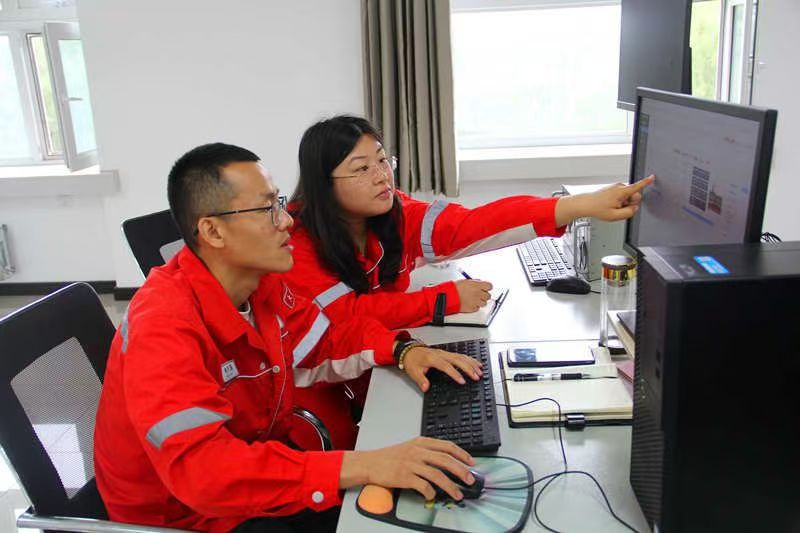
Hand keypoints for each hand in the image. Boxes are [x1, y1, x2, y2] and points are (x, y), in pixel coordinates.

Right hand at [339, 437, 475, 500]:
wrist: (370, 463)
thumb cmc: (389, 457)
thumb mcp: (410, 447)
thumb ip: (427, 452)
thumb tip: (447, 462)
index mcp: (421, 442)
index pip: (446, 446)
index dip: (462, 454)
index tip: (471, 462)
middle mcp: (417, 451)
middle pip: (445, 460)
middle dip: (461, 470)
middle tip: (470, 480)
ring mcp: (411, 464)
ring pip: (437, 474)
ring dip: (450, 486)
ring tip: (458, 493)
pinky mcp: (404, 476)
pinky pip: (423, 486)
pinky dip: (431, 492)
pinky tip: (432, 496)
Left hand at [403, 345, 481, 391]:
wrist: (410, 351)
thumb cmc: (412, 360)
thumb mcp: (413, 372)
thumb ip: (421, 380)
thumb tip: (426, 388)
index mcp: (433, 359)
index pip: (446, 366)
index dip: (455, 374)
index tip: (462, 381)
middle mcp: (441, 354)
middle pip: (458, 360)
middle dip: (468, 368)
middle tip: (476, 377)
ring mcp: (445, 353)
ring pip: (461, 357)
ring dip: (471, 364)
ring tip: (480, 371)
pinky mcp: (447, 353)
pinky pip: (461, 355)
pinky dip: (470, 359)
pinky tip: (476, 363)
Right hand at [454, 279, 492, 311]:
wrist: (449, 296)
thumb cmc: (455, 288)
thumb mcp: (466, 281)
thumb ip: (474, 283)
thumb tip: (478, 284)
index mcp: (478, 286)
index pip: (489, 286)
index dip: (487, 287)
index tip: (485, 288)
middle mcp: (479, 294)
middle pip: (488, 296)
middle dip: (484, 295)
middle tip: (479, 294)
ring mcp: (476, 302)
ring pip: (484, 303)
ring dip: (480, 301)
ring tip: (474, 299)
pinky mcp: (473, 308)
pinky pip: (477, 308)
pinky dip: (475, 306)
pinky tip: (470, 303)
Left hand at [554, 175, 654, 225]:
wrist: (585, 204)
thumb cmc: (597, 208)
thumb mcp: (615, 216)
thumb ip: (629, 213)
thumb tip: (634, 209)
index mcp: (621, 191)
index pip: (637, 186)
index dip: (646, 182)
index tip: (653, 177)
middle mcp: (619, 187)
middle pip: (634, 196)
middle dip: (630, 204)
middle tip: (619, 209)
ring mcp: (615, 187)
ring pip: (627, 197)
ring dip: (623, 204)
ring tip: (612, 208)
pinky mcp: (613, 189)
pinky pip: (621, 197)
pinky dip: (618, 202)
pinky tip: (609, 206)